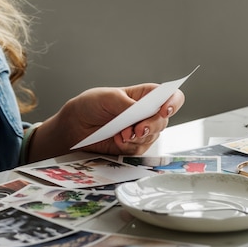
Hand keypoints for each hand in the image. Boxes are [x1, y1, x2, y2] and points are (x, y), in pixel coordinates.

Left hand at [28, 83, 184, 161]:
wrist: (75, 127)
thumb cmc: (90, 106)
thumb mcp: (106, 98)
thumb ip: (125, 103)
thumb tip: (140, 111)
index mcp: (143, 96)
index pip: (169, 96)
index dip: (172, 102)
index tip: (164, 110)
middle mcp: (146, 114)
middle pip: (163, 120)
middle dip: (152, 125)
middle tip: (137, 129)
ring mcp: (141, 131)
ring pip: (153, 137)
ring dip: (138, 137)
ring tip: (120, 134)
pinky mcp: (133, 147)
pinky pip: (140, 150)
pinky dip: (129, 146)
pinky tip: (117, 141)